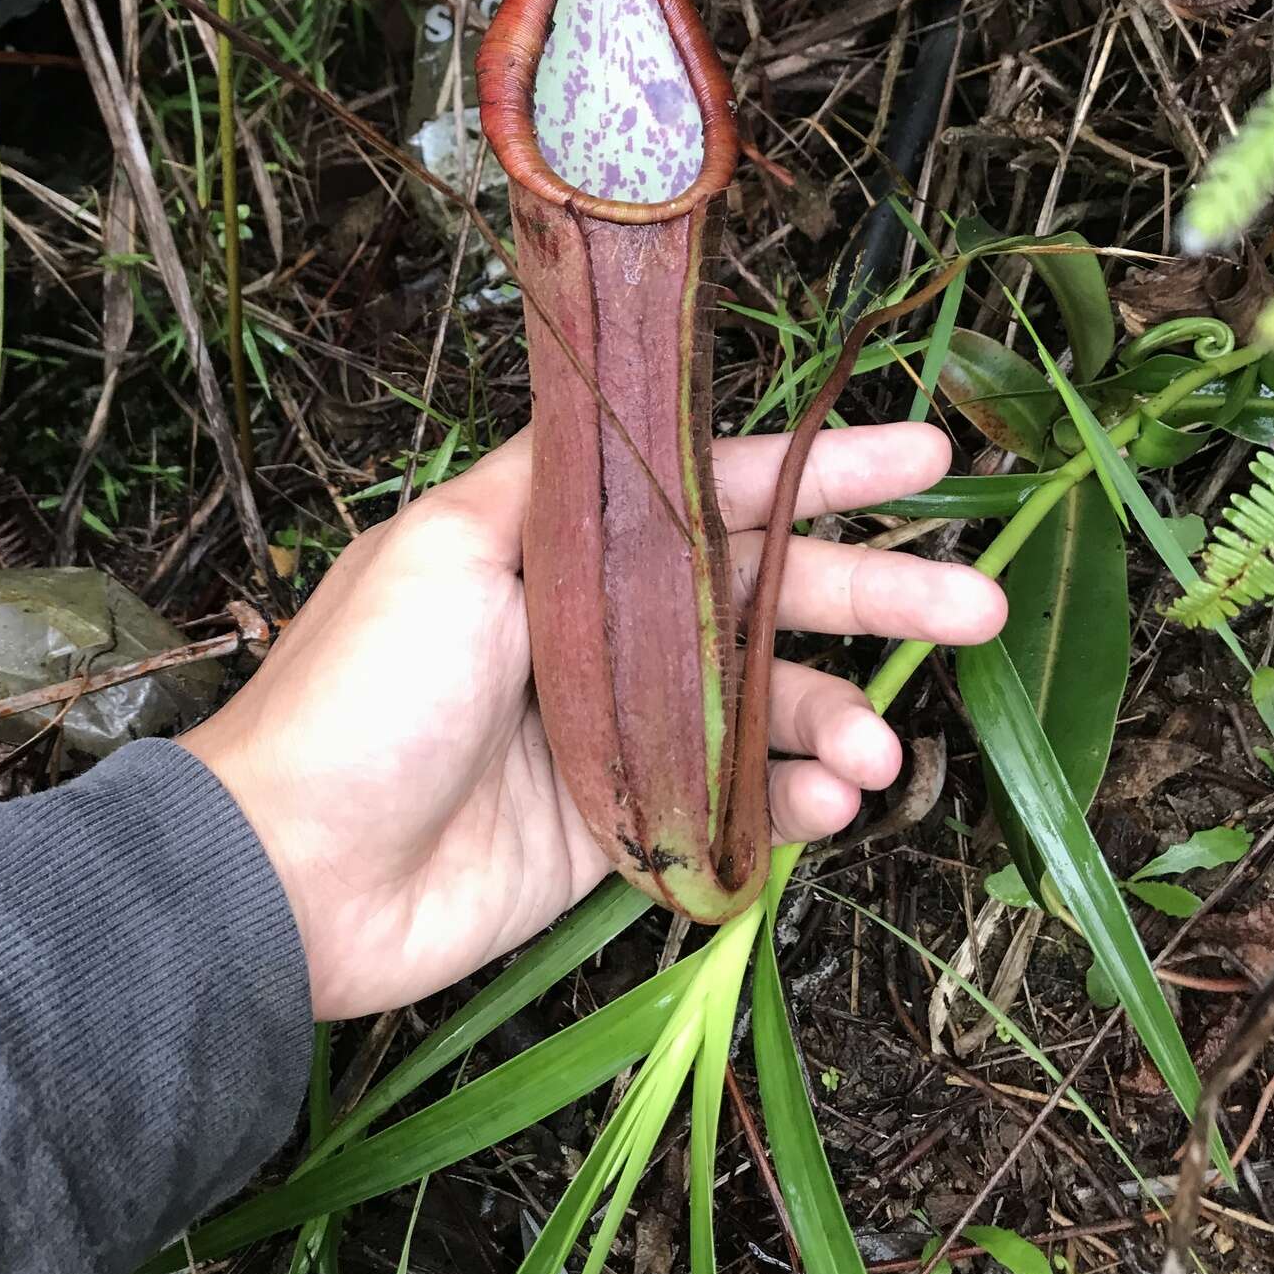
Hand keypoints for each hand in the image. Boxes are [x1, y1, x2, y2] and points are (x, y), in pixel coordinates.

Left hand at [181, 424, 1004, 1018]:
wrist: (294, 867)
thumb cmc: (365, 689)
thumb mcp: (447, 543)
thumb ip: (551, 481)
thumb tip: (620, 405)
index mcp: (562, 544)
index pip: (714, 491)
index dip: (817, 473)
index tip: (924, 458)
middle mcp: (604, 629)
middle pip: (763, 595)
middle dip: (872, 595)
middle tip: (979, 604)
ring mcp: (619, 731)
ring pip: (763, 706)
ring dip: (835, 717)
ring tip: (879, 751)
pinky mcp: (622, 827)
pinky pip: (734, 806)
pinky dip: (793, 804)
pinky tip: (833, 804)